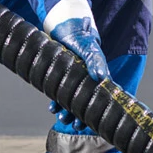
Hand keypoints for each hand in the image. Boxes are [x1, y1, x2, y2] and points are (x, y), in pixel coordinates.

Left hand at [47, 16, 108, 131]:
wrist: (65, 27)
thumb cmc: (81, 37)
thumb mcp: (90, 48)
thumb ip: (96, 61)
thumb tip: (101, 76)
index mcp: (99, 76)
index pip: (101, 97)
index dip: (96, 111)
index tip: (91, 122)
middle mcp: (87, 80)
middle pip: (86, 102)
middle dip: (80, 115)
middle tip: (75, 125)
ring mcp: (75, 79)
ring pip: (72, 100)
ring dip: (67, 111)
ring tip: (61, 118)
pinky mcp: (63, 76)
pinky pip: (61, 92)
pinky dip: (56, 101)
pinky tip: (51, 107)